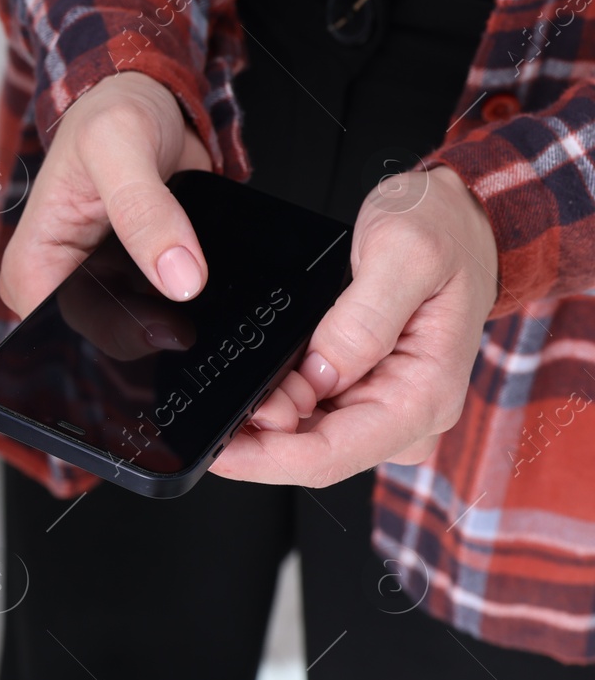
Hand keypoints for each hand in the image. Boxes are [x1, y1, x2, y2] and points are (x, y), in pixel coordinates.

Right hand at [1, 71, 211, 316]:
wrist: (151, 97)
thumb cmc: (110, 113)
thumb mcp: (120, 148)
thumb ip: (146, 213)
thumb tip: (179, 277)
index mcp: (34, 260)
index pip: (54, 328)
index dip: (109, 331)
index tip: (159, 321)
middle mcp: (65, 279)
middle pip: (100, 336)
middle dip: (148, 328)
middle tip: (187, 299)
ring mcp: (105, 283)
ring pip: (140, 327)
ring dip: (174, 314)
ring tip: (196, 279)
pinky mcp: (143, 279)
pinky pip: (169, 307)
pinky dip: (192, 298)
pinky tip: (205, 279)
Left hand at [213, 164, 498, 485]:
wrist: (461, 220)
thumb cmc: (443, 230)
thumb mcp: (404, 253)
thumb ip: (363, 318)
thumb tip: (319, 374)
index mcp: (424, 395)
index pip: (331, 455)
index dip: (265, 459)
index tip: (218, 451)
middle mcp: (410, 417)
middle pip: (312, 454)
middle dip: (258, 436)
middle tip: (223, 400)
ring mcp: (387, 410)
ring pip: (306, 438)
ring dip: (267, 419)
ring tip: (244, 380)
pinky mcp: (368, 397)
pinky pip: (312, 415)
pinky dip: (280, 402)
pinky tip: (263, 380)